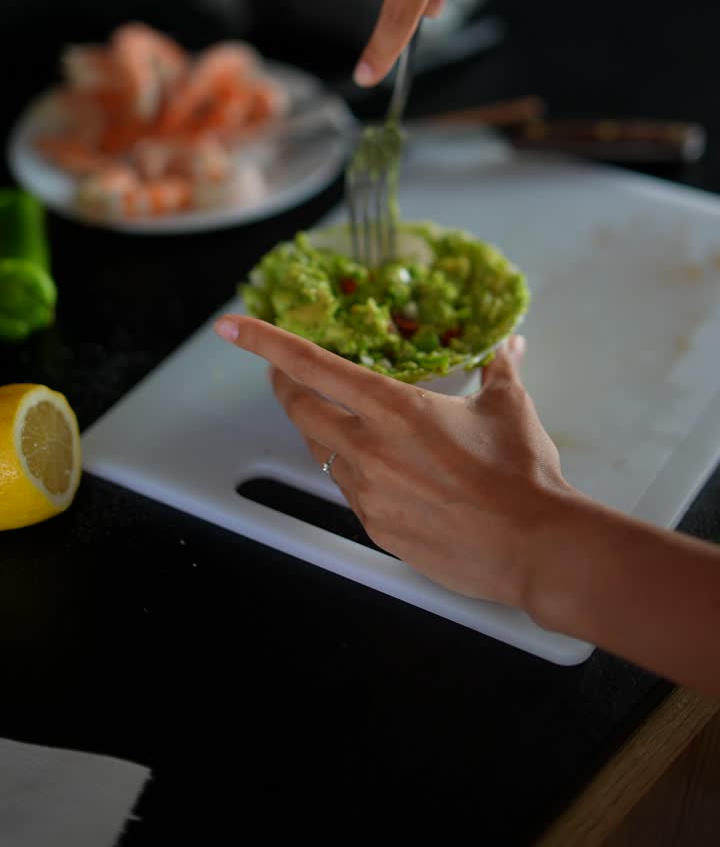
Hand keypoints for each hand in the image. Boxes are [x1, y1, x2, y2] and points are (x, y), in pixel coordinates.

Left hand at [214, 316, 573, 609]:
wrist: (535, 547)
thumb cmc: (521, 473)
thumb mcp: (509, 406)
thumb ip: (499, 368)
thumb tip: (510, 345)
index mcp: (392, 408)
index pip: (311, 366)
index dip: (265, 342)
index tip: (231, 326)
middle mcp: (368, 448)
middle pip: (299, 410)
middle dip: (284, 386)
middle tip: (287, 373)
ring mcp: (368, 494)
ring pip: (323, 452)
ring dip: (325, 431)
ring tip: (347, 421)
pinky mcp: (377, 529)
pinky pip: (351, 492)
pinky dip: (357, 472)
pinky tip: (387, 471)